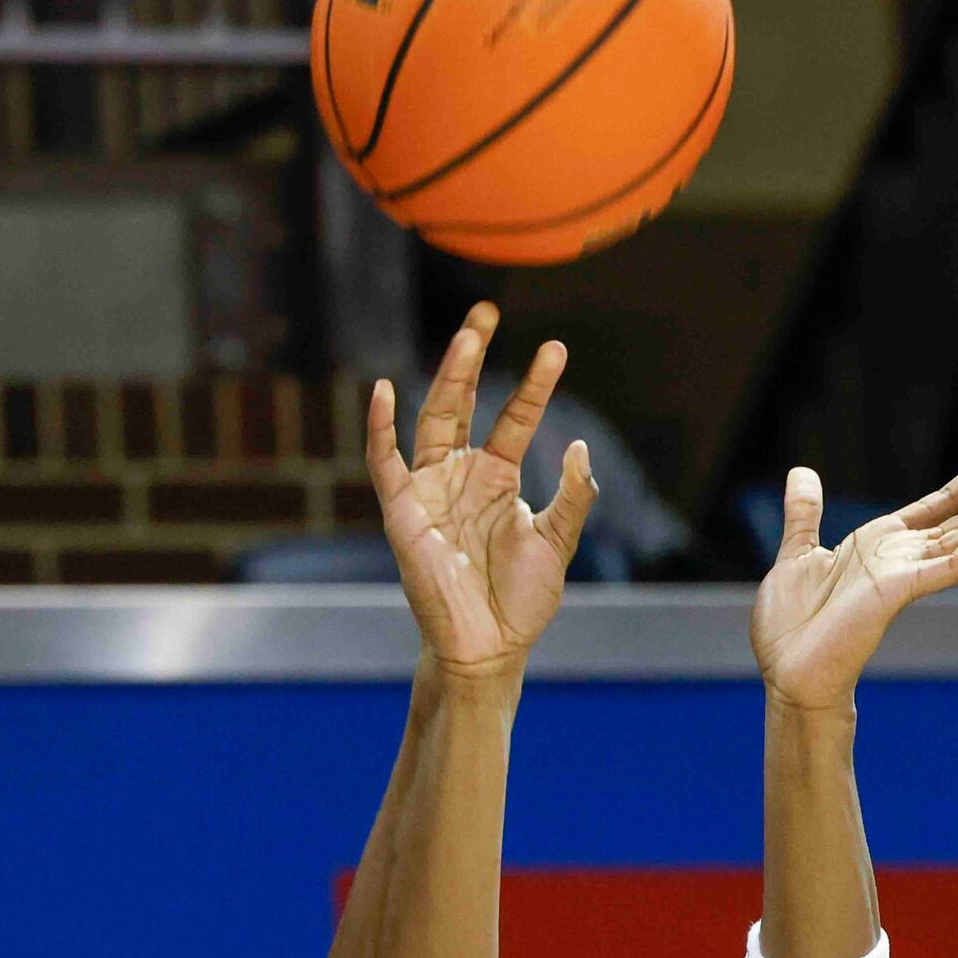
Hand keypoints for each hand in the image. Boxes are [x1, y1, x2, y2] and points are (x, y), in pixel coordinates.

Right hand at [368, 302, 598, 674]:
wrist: (486, 647)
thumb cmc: (520, 603)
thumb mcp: (557, 543)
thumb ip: (572, 496)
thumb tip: (578, 447)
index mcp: (495, 480)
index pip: (514, 419)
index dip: (534, 385)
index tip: (556, 348)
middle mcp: (459, 477)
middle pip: (462, 403)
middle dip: (472, 357)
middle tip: (487, 310)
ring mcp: (428, 491)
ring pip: (431, 420)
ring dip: (446, 376)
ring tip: (467, 333)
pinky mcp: (402, 512)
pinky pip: (384, 464)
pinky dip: (379, 428)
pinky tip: (385, 392)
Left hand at [751, 432, 957, 708]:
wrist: (788, 671)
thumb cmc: (792, 624)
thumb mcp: (797, 552)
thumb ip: (805, 514)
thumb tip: (801, 472)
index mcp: (882, 545)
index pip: (939, 503)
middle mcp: (903, 557)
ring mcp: (907, 574)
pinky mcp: (902, 591)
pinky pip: (951, 561)